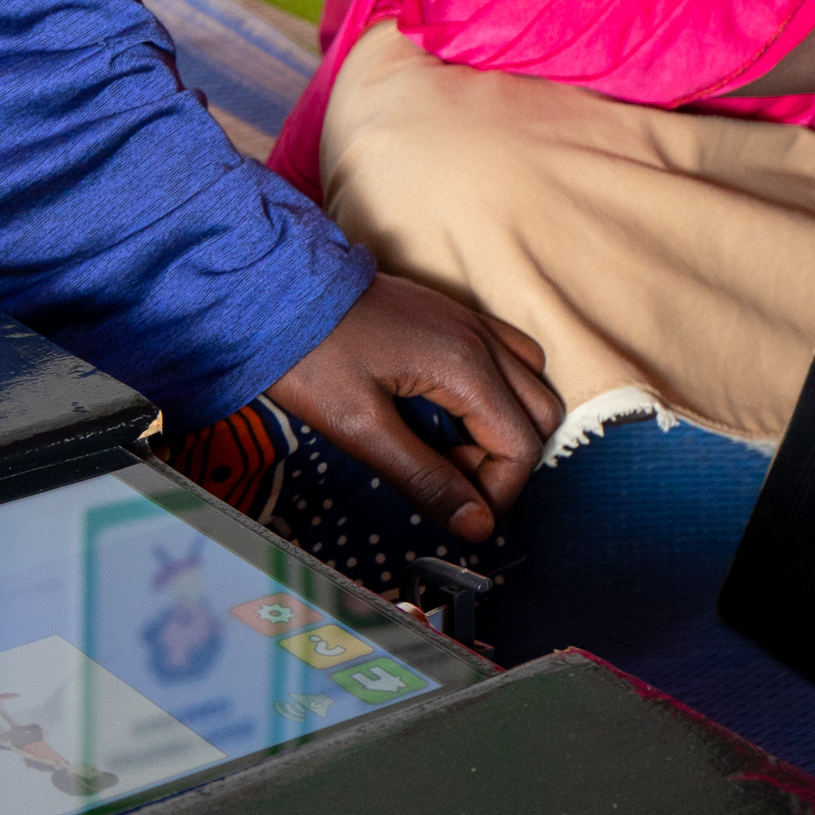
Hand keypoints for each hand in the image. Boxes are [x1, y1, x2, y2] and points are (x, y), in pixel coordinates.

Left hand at [264, 272, 559, 546]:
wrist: (275, 288)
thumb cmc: (310, 353)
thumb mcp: (360, 426)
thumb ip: (424, 477)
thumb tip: (476, 526)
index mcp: (464, 365)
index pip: (521, 445)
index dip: (497, 490)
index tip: (456, 508)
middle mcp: (479, 338)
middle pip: (540, 414)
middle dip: (507, 459)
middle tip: (450, 477)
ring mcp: (468, 320)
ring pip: (530, 380)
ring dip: (506, 423)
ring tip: (448, 444)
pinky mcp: (450, 314)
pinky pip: (506, 353)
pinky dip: (497, 390)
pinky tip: (449, 408)